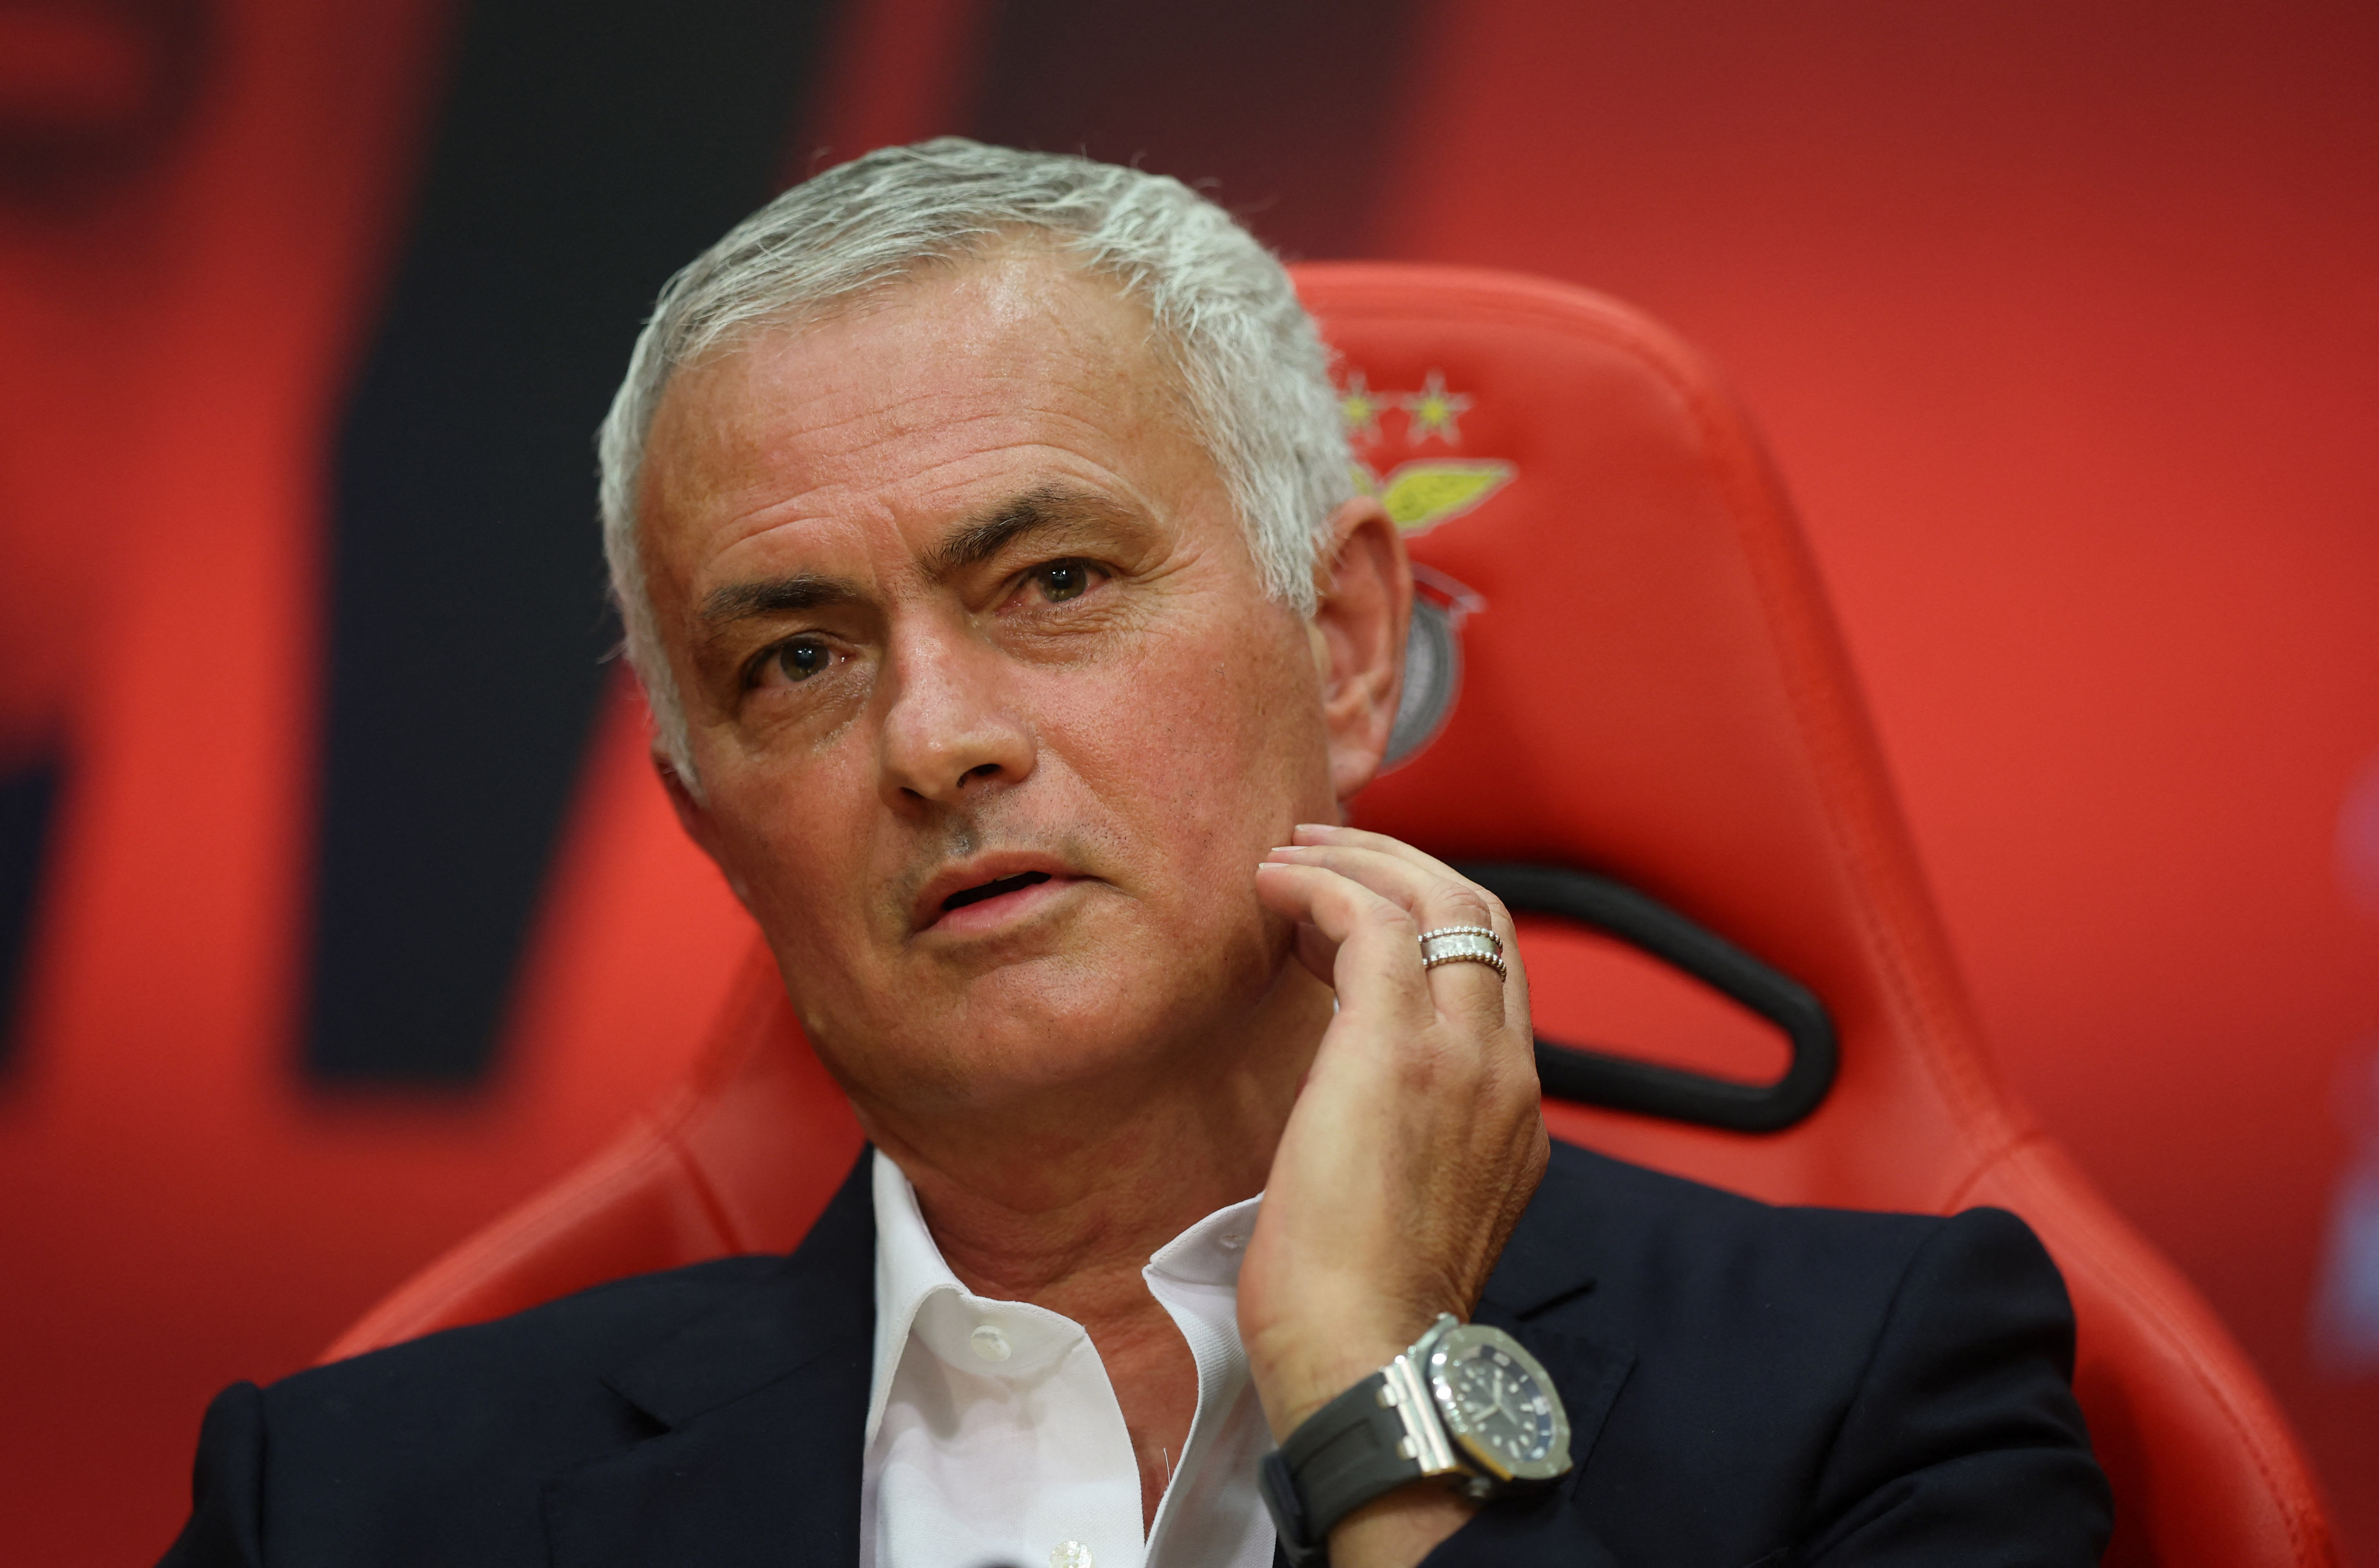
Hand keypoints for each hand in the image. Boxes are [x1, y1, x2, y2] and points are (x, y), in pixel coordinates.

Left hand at [1242, 823, 1549, 1564]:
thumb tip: (1348, 1107)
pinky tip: (1272, 887)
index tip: (1345, 913)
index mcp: (1511, 1110)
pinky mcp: (1393, 1050)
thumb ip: (1407, 1141)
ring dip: (1359, 863)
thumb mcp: (1409, 1208)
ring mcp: (1460, 1056)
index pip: (1489, 971)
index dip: (1421, 919)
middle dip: (1402, 865)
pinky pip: (1370, 922)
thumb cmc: (1359, 1310)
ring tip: (1290, 856)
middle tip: (1325, 851)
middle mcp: (1503, 1070)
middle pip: (1478, 914)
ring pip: (1436, 899)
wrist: (1368, 1362)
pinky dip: (1322, 886)